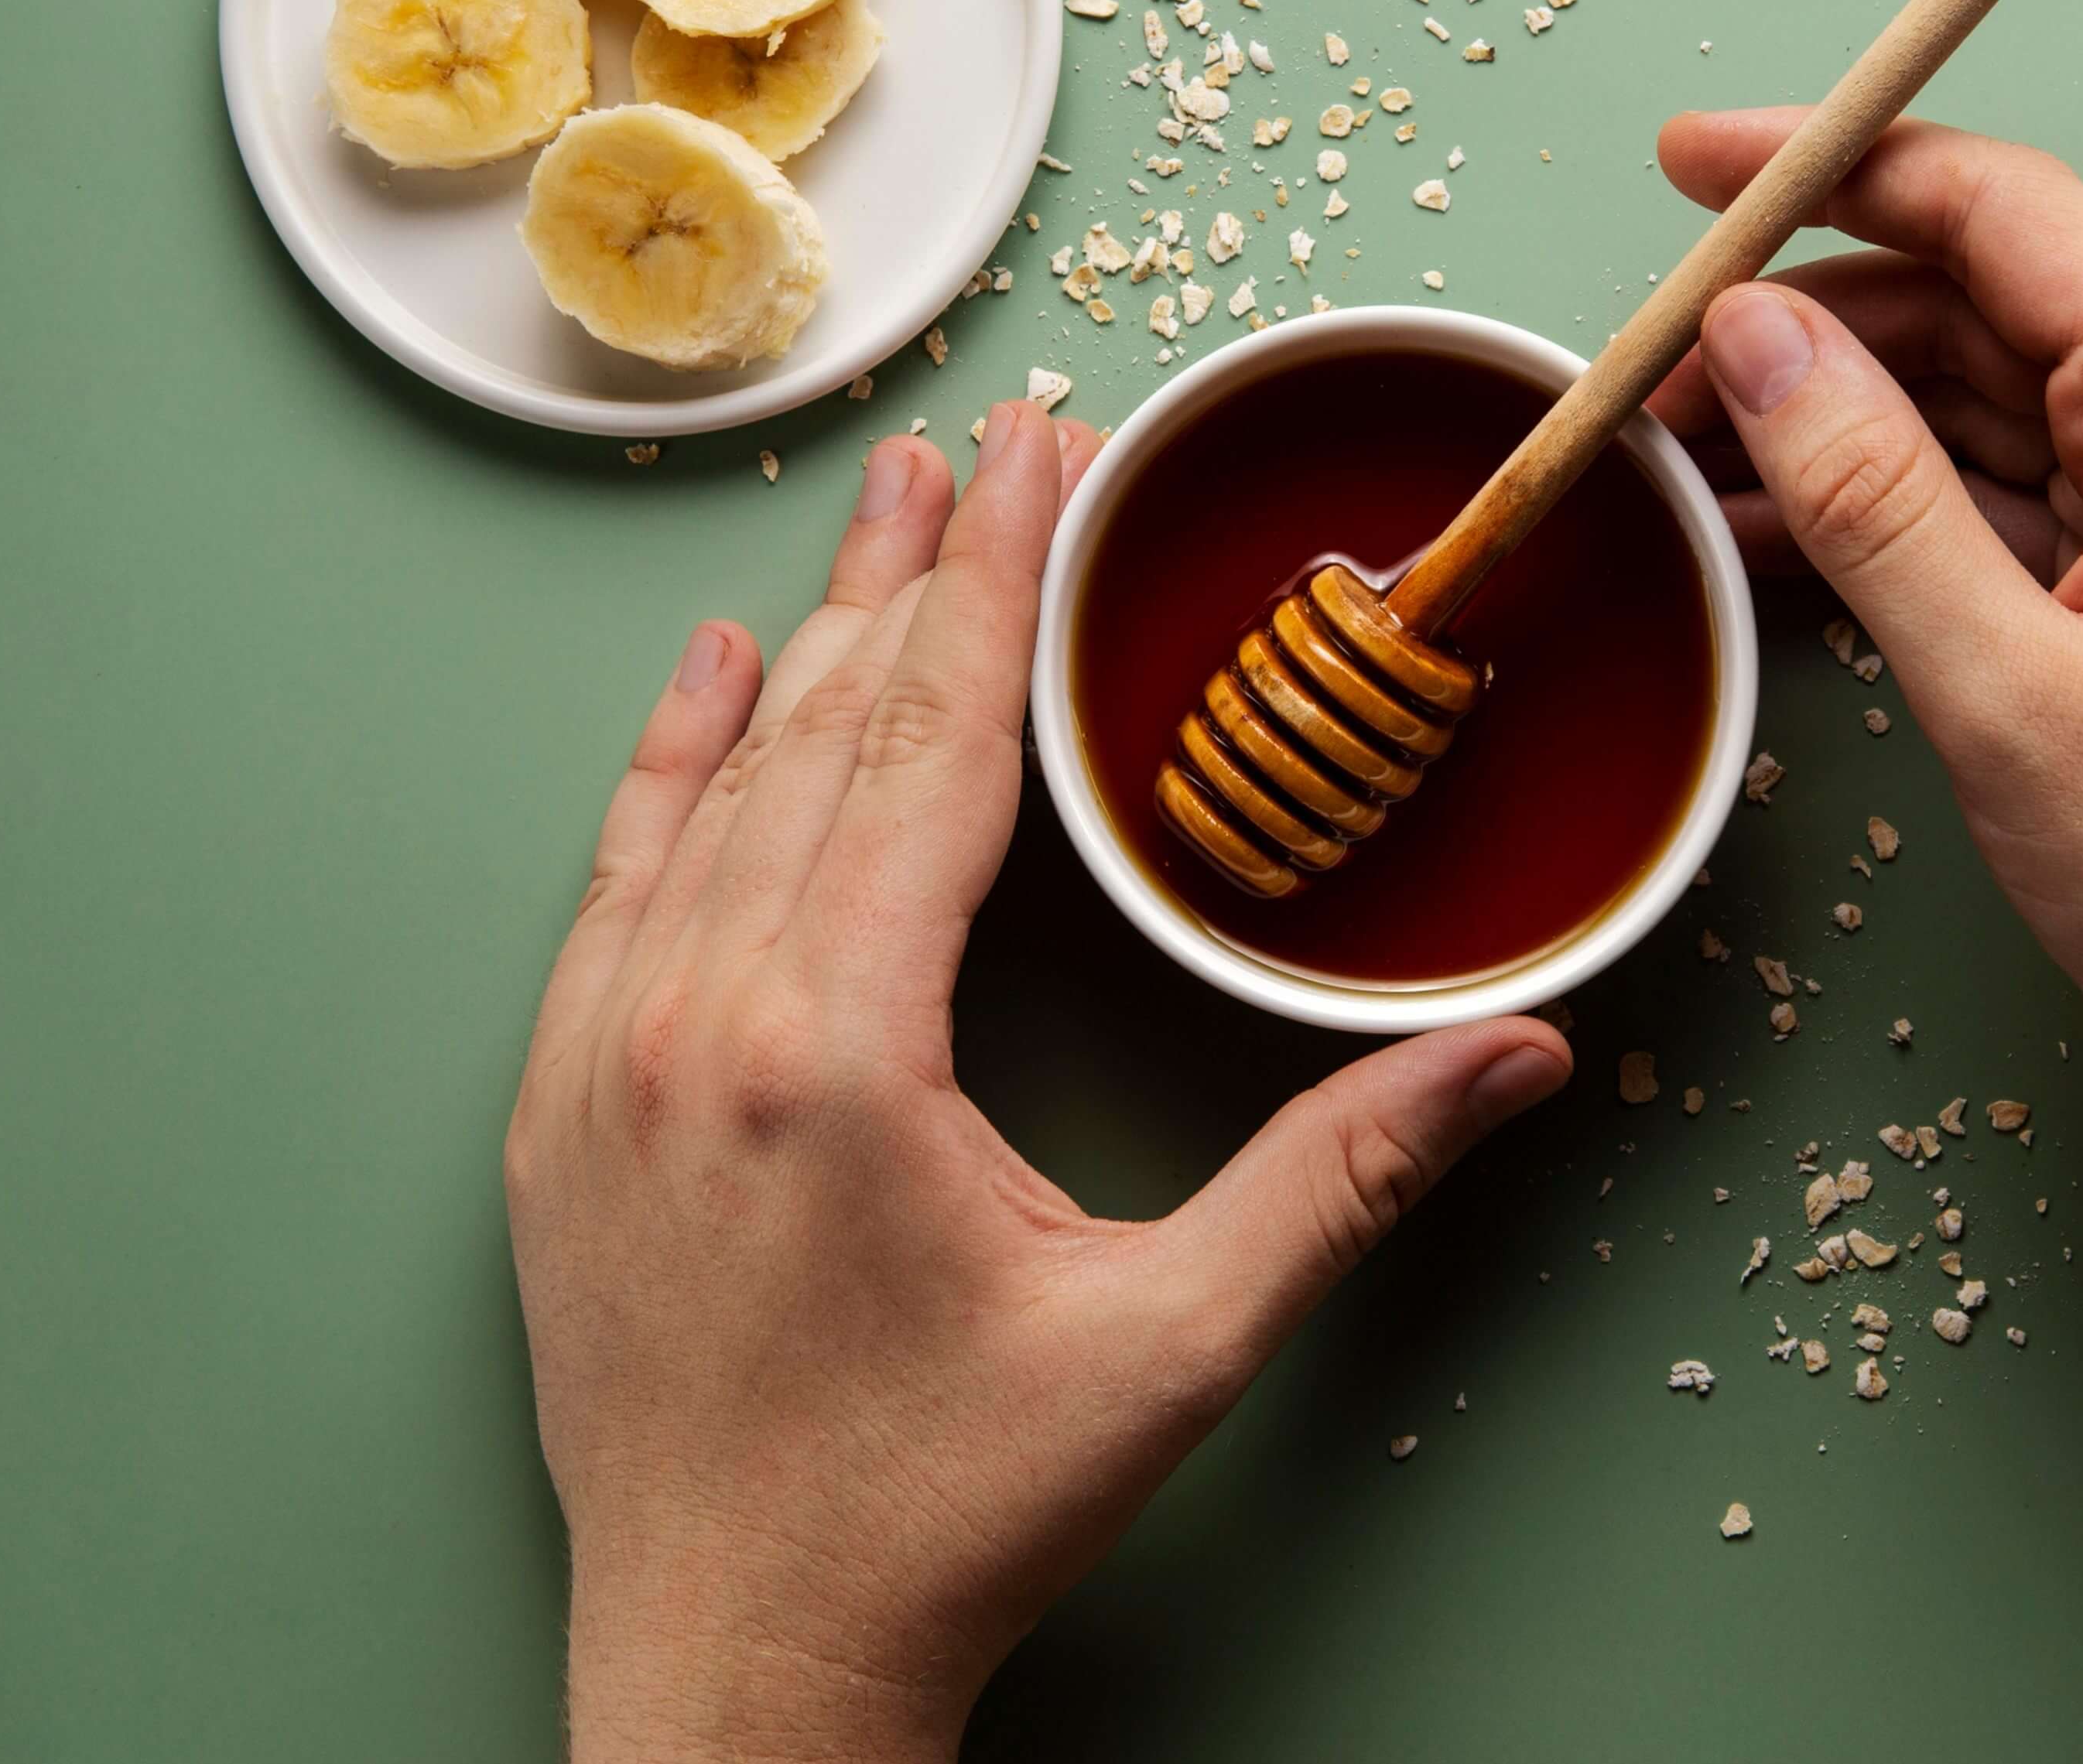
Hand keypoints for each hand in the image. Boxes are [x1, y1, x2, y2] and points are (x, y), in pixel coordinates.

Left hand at [506, 411, 1572, 1762]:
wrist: (730, 1671)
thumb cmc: (939, 1517)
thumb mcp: (1169, 1347)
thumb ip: (1344, 1177)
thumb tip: (1524, 1052)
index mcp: (835, 1050)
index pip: (936, 751)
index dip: (1002, 588)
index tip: (1044, 457)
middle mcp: (692, 1023)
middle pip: (829, 735)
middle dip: (924, 574)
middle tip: (989, 441)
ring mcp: (600, 1061)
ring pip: (716, 790)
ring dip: (812, 640)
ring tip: (879, 511)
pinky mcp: (557, 1110)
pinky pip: (612, 881)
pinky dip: (668, 763)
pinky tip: (710, 678)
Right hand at [1648, 109, 2082, 1111]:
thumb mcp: (2009, 701)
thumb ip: (1872, 496)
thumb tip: (1757, 337)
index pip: (2007, 213)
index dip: (1832, 171)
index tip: (1691, 169)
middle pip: (1996, 305)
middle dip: (1814, 333)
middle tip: (1650, 391)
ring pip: (2008, 401)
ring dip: (1851, 428)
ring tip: (1690, 478)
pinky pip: (2045, 491)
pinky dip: (1924, 508)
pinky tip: (1793, 542)